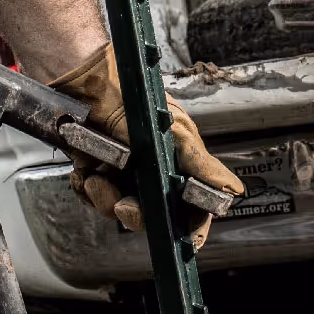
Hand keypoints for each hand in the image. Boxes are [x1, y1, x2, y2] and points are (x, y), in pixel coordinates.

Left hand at [47, 43, 245, 248]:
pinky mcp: (95, 169)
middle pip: (152, 216)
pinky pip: (91, 196)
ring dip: (103, 198)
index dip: (191, 227)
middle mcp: (153, 171)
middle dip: (135, 214)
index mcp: (180, 162)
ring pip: (117, 209)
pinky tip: (84, 169)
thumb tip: (230, 189)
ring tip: (95, 174)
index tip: (181, 237)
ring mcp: (123, 171)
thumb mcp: (170, 128)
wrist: (83, 76)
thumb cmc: (131, 90)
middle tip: (123, 204)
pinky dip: (85, 187)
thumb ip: (197, 162)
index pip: (194, 208)